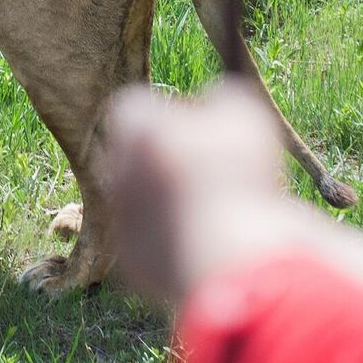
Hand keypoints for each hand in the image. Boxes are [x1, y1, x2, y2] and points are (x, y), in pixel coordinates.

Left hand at [106, 79, 362, 306]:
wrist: (227, 260)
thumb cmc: (235, 178)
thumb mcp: (245, 118)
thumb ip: (225, 99)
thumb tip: (217, 101)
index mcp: (134, 130)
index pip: (138, 107)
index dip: (170, 113)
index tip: (201, 126)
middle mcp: (117, 173)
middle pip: (135, 156)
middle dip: (166, 159)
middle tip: (208, 169)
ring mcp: (122, 220)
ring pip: (144, 202)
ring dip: (173, 202)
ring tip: (216, 209)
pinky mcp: (135, 263)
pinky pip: (155, 243)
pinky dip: (177, 241)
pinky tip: (210, 242)